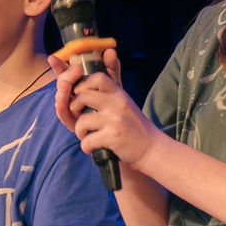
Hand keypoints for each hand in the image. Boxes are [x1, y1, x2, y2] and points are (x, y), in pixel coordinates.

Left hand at [51, 47, 162, 171]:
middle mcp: (117, 103)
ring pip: (82, 120)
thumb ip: (108, 96)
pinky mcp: (113, 136)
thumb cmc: (133, 127)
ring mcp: (115, 119)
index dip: (82, 85)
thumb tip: (83, 87)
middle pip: (82, 96)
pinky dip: (86, 147)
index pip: (97, 77)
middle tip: (80, 119)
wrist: (151, 148)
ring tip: (87, 136)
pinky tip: (93, 148)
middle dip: (74, 109)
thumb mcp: (124, 105)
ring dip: (79, 131)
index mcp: (119, 94)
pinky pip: (87, 141)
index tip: (80, 97)